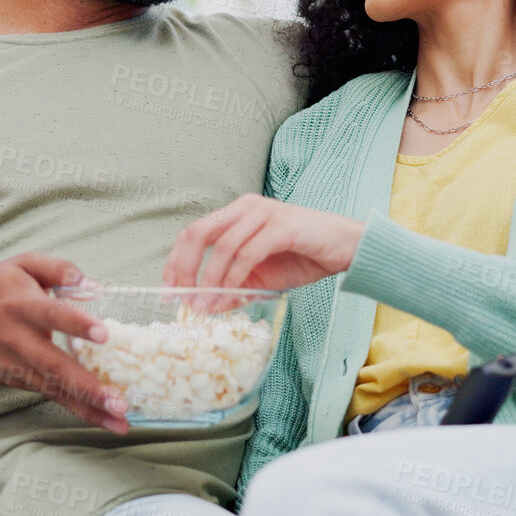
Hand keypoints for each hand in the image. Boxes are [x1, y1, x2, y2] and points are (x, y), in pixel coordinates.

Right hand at [0, 252, 130, 432]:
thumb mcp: (23, 264)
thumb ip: (58, 269)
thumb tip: (93, 286)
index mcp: (21, 305)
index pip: (51, 315)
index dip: (76, 324)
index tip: (105, 334)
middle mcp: (18, 339)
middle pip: (54, 365)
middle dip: (88, 386)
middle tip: (120, 402)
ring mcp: (16, 365)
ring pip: (54, 389)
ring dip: (89, 408)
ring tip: (121, 424)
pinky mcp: (17, 381)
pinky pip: (52, 396)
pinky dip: (78, 410)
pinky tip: (105, 420)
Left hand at [164, 194, 364, 291]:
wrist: (347, 248)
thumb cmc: (304, 257)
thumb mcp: (261, 279)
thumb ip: (234, 288)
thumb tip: (204, 308)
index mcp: (236, 214)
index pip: (193, 233)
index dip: (175, 261)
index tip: (168, 290)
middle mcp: (246, 208)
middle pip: (198, 232)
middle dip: (183, 268)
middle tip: (179, 297)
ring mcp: (263, 214)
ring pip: (222, 245)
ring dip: (209, 280)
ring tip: (203, 305)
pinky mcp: (281, 227)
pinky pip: (247, 253)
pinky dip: (233, 278)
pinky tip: (228, 297)